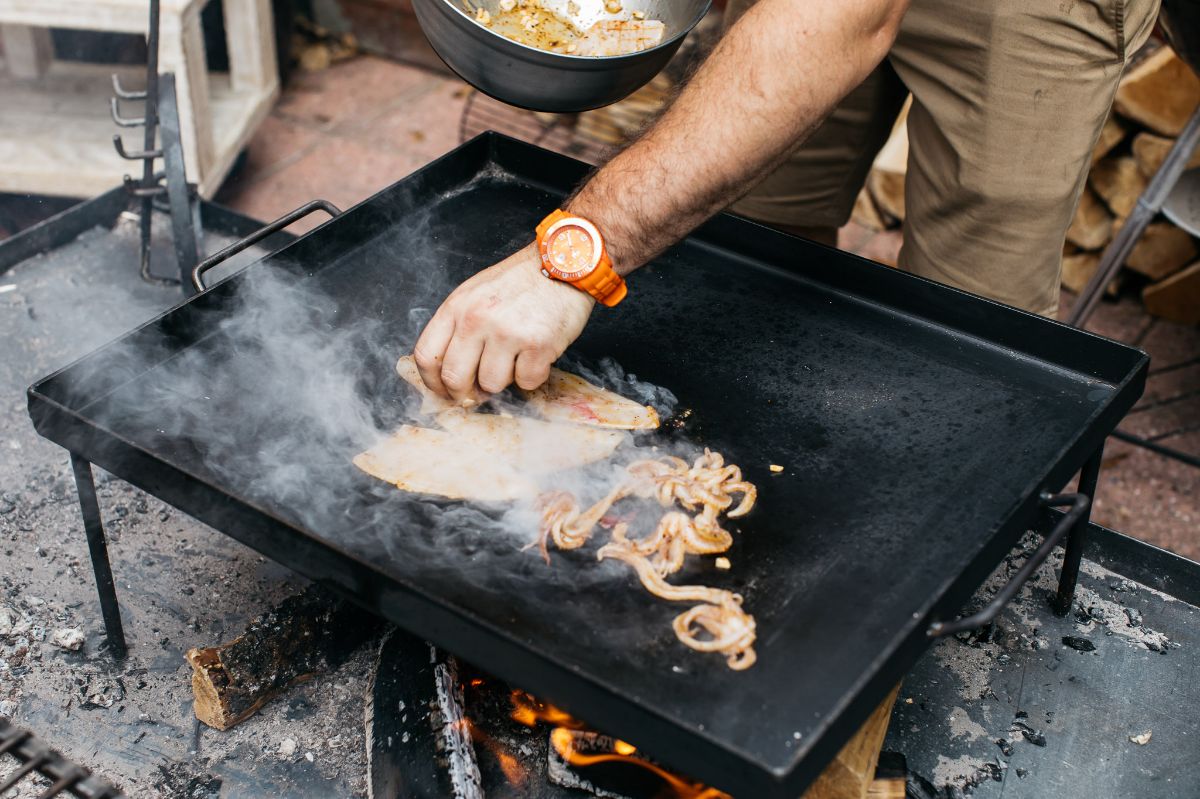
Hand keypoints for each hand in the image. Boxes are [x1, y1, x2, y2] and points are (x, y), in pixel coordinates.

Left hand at [414, 243, 595, 400]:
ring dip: (505, 380)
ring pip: (492, 384)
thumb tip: (450, 372)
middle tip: (478, 394)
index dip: (433, 383)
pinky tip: (537, 355)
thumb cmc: (521, 281)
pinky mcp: (537, 344)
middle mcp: (477, 319)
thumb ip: (458, 327)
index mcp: (457, 307)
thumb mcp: (476, 294)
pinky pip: (527, 382)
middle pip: (454, 378)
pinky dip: (533, 375)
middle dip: (465, 394)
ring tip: (516, 359)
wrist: (563, 262)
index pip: (426, 356)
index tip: (444, 391)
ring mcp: (507, 332)